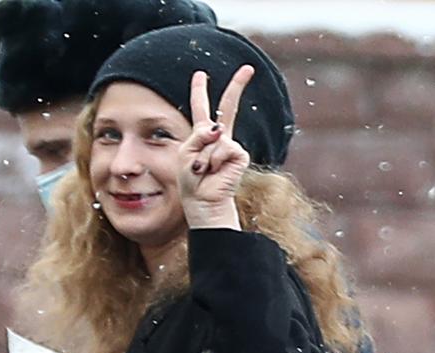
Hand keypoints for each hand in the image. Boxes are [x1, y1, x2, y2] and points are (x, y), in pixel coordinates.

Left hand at [178, 65, 253, 229]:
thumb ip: (198, 135)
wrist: (202, 201)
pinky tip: (214, 172)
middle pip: (228, 107)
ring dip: (203, 157)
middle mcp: (219, 138)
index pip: (202, 108)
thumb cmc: (191, 181)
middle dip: (237, 86)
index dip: (200, 90)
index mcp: (203, 135)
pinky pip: (223, 148)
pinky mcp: (240, 155)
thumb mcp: (185, 153)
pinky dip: (213, 160)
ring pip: (214, 138)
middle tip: (249, 69)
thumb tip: (218, 129)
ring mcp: (231, 146)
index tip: (201, 74)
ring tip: (204, 170)